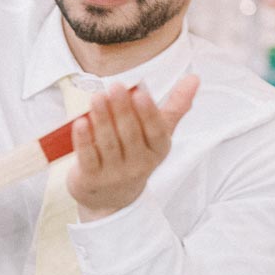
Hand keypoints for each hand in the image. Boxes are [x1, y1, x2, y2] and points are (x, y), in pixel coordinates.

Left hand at [67, 76, 199, 220]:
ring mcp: (115, 173)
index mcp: (158, 150)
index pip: (156, 131)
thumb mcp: (157, 134)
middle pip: (130, 134)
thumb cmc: (136, 154)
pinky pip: (88, 157)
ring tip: (97, 97)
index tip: (140, 93)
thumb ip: (175, 106)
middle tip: (115, 87)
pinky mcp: (91, 179)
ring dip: (103, 119)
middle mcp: (139, 164)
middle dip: (122, 109)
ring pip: (109, 143)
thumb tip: (195, 78)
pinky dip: (84, 139)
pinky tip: (79, 122)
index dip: (148, 113)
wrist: (111, 197)